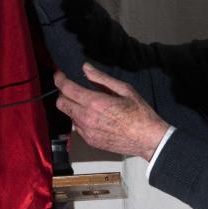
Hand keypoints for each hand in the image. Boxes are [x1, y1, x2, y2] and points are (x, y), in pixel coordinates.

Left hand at [54, 64, 169, 160]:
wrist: (147, 139)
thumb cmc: (139, 112)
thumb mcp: (124, 89)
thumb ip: (101, 78)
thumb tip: (86, 68)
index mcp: (95, 102)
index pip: (67, 89)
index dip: (59, 80)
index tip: (59, 75)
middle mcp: (86, 118)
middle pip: (61, 103)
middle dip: (62, 93)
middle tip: (71, 88)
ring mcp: (87, 131)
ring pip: (69, 115)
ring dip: (73, 107)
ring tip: (87, 103)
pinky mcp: (90, 141)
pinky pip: (77, 127)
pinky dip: (80, 119)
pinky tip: (94, 117)